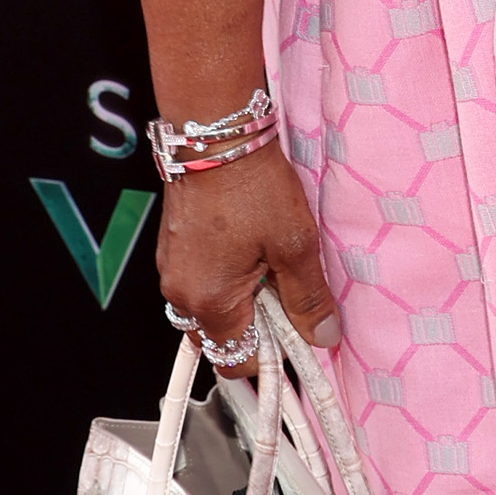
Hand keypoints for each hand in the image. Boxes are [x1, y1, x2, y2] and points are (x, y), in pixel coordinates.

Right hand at [156, 142, 340, 373]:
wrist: (218, 135)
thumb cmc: (253, 185)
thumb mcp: (295, 244)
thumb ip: (308, 298)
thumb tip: (324, 336)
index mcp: (209, 301)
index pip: (236, 359)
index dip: (271, 353)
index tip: (296, 332)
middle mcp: (181, 293)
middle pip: (219, 337)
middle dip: (254, 327)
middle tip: (286, 293)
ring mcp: (171, 269)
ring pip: (208, 309)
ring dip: (239, 301)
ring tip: (269, 265)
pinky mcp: (172, 248)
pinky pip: (197, 282)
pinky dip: (223, 278)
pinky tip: (248, 248)